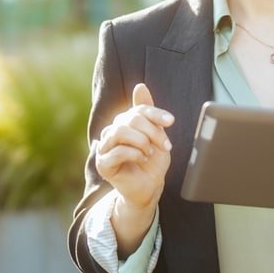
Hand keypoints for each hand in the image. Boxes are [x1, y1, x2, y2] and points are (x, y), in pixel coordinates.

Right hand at [96, 83, 174, 211]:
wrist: (149, 186)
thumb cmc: (153, 160)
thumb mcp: (156, 134)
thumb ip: (148, 112)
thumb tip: (140, 86)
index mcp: (124, 123)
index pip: (138, 110)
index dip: (155, 113)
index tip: (171, 121)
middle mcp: (111, 131)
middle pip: (130, 119)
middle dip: (152, 131)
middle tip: (165, 145)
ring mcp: (104, 147)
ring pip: (120, 131)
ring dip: (141, 141)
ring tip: (150, 152)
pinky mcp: (102, 163)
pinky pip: (116, 151)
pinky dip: (134, 154)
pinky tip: (142, 159)